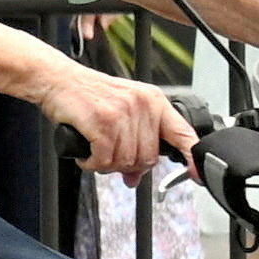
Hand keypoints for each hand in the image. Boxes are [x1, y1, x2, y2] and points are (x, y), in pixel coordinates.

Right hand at [34, 54, 196, 177]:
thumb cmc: (89, 95)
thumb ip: (133, 144)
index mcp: (154, 101)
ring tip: (95, 153)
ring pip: (125, 161)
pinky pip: (104, 159)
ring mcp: (123, 113)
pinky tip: (86, 155)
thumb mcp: (120, 113)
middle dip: (127, 165)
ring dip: (106, 166)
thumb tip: (134, 177)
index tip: (197, 174)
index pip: (182, 132)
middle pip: (147, 158)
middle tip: (109, 158)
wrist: (60, 80)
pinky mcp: (102, 122)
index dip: (191, 157)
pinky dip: (93, 163)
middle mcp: (143, 105)